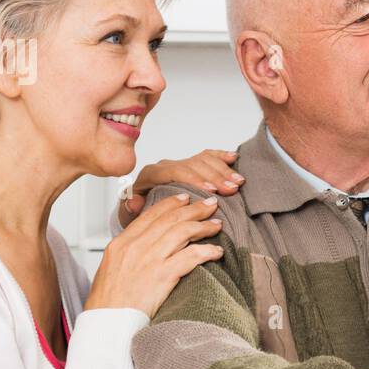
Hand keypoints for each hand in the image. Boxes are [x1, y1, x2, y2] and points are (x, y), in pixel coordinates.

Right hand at [86, 192, 223, 317]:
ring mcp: (149, 261)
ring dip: (204, 226)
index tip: (185, 198)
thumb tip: (146, 242)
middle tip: (210, 204)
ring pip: (182, 232)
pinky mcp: (162, 277)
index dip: (171, 204)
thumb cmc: (109, 303)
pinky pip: (190, 257)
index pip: (150, 215)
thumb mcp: (111, 269)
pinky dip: (207, 251)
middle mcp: (135, 247)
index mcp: (121, 243)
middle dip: (193, 209)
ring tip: (217, 225)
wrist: (106, 324)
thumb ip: (129, 252)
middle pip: (170, 219)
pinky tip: (217, 252)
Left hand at [119, 148, 243, 226]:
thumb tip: (133, 203)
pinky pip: (208, 156)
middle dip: (215, 177)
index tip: (210, 190)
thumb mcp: (130, 213)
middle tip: (231, 189)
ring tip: (238, 183)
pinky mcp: (192, 166)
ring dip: (223, 171)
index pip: (175, 172)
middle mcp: (167, 166)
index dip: (194, 180)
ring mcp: (181, 164)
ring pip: (204, 160)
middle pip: (194, 165)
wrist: (139, 207)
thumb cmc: (139, 212)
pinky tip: (234, 158)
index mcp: (152, 174)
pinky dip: (222, 156)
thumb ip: (131, 207)